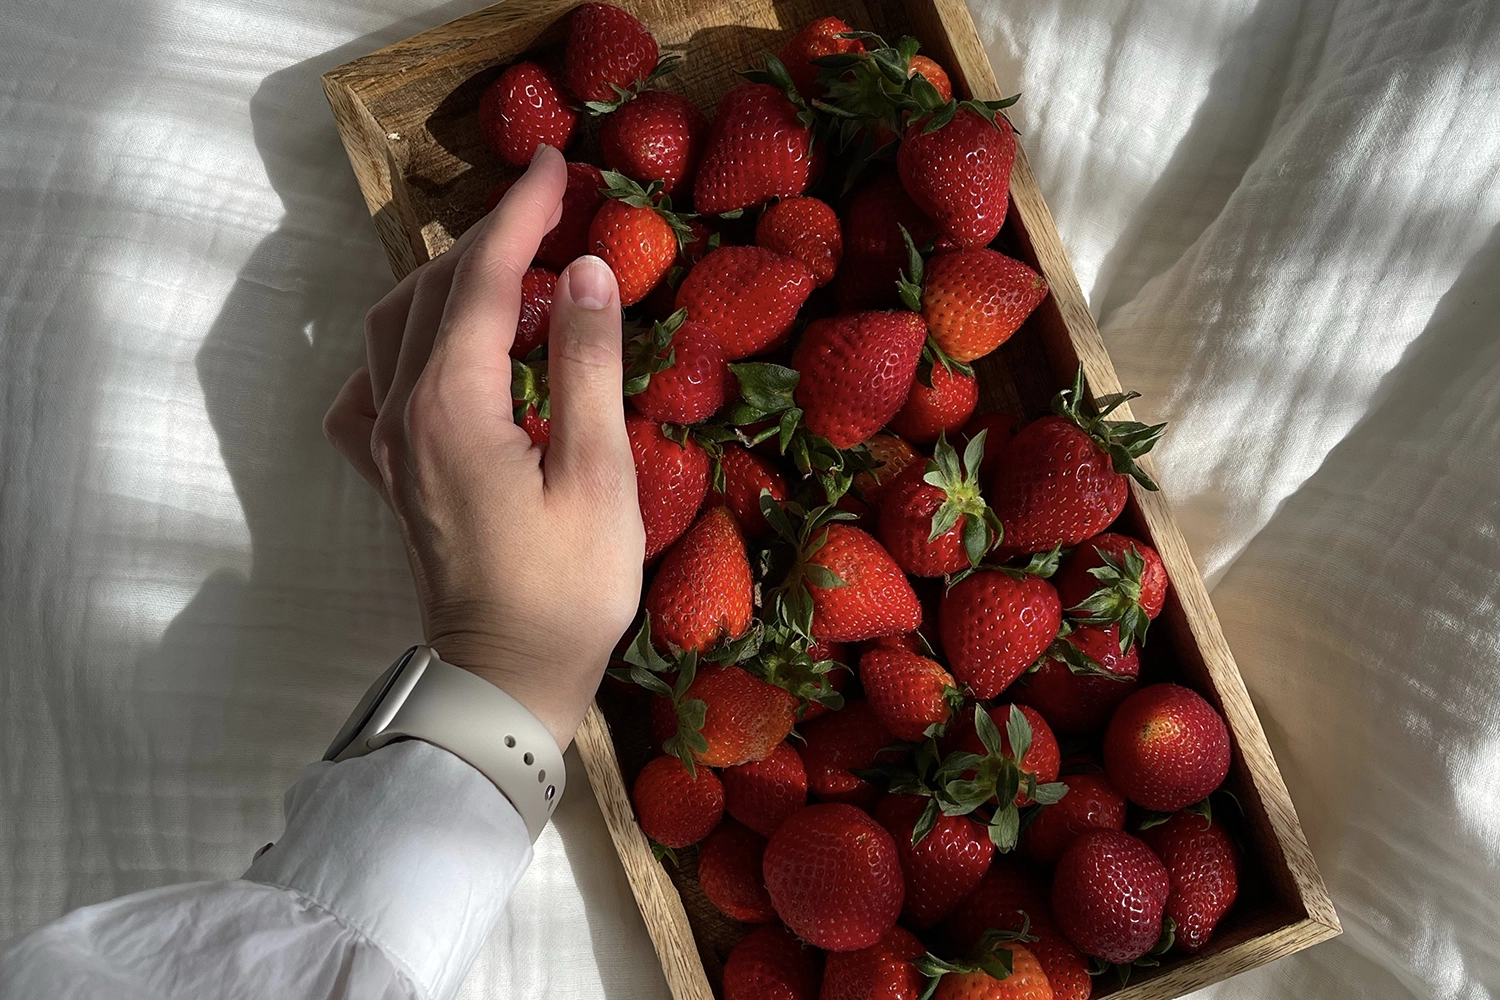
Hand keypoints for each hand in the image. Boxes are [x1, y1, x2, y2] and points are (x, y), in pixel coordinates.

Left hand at [322, 146, 644, 750]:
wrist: (506, 679)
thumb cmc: (566, 589)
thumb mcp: (599, 474)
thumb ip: (588, 365)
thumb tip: (587, 271)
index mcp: (451, 405)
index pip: (480, 279)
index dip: (519, 214)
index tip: (558, 165)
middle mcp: (402, 414)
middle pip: (430, 292)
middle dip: (487, 239)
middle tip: (549, 210)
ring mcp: (388, 447)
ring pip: (395, 329)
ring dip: (448, 283)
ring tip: (511, 270)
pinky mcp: (393, 476)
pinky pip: (373, 386)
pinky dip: (404, 346)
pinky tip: (438, 352)